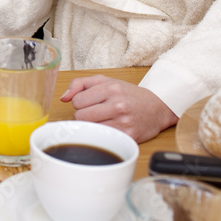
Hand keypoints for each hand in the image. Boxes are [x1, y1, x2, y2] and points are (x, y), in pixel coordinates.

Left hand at [60, 74, 177, 142]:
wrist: (157, 108)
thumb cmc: (128, 94)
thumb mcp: (105, 81)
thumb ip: (80, 84)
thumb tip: (63, 97)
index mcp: (111, 88)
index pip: (77, 101)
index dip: (80, 103)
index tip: (90, 103)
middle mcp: (117, 105)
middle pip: (81, 116)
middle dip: (84, 115)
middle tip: (95, 112)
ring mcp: (123, 123)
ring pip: (90, 129)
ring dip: (92, 126)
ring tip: (102, 120)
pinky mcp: (128, 137)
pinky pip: (103, 139)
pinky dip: (102, 135)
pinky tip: (110, 129)